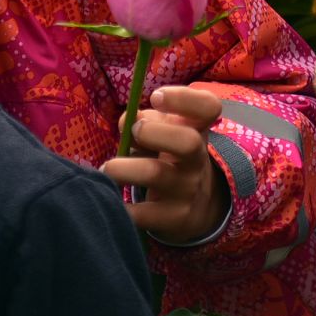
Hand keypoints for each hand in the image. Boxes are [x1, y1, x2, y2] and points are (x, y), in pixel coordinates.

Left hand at [100, 86, 230, 244]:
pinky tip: (111, 199)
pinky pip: (143, 213)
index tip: (156, 98)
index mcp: (197, 130)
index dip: (183, 98)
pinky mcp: (174, 218)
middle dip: (153, 132)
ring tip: (107, 169)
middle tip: (132, 132)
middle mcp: (197, 158)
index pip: (208, 107)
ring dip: (123, 168)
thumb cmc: (170, 157)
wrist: (197, 206)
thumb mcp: (165, 134)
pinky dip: (121, 206)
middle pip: (187, 141)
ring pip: (156, 174)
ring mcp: (187, 189)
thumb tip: (124, 123)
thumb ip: (145, 121)